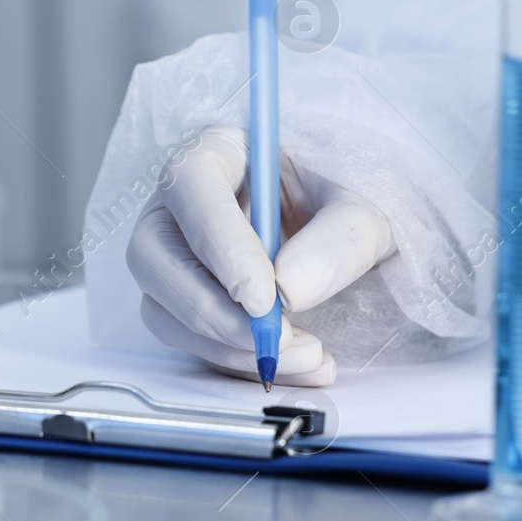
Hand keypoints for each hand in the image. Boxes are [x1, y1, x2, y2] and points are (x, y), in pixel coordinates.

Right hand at [126, 125, 395, 386]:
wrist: (363, 238)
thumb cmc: (358, 199)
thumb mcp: (369, 207)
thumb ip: (340, 238)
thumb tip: (289, 290)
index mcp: (219, 153)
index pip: (190, 184)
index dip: (217, 242)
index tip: (261, 297)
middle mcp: (183, 207)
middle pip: (153, 256)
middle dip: (209, 310)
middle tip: (273, 339)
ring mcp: (179, 259)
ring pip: (162, 309)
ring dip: (227, 347)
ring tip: (307, 356)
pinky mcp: (190, 307)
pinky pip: (193, 344)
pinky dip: (241, 366)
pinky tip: (301, 367)